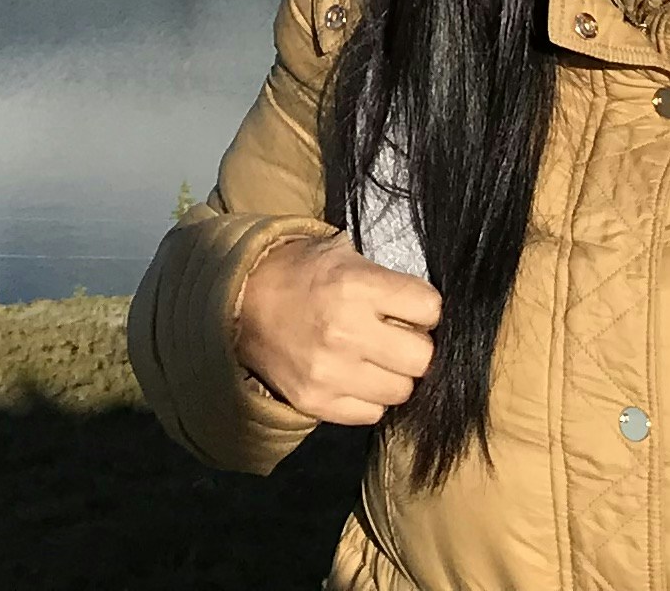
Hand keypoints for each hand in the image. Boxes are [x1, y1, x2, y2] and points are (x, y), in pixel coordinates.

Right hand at [232, 232, 439, 425]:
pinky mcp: (316, 402)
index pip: (429, 308)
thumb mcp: (342, 255)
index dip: (425, 308)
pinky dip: (369, 398)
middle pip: (422, 358)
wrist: (240, 303)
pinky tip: (355, 377)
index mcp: (355, 286)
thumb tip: (429, 313)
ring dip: (394, 376)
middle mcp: (345, 332)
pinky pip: (371, 413)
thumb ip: (386, 281)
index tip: (412, 309)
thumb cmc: (299, 273)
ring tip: (375, 359)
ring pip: (401, 391)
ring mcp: (329, 373)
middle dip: (416, 347)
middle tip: (398, 338)